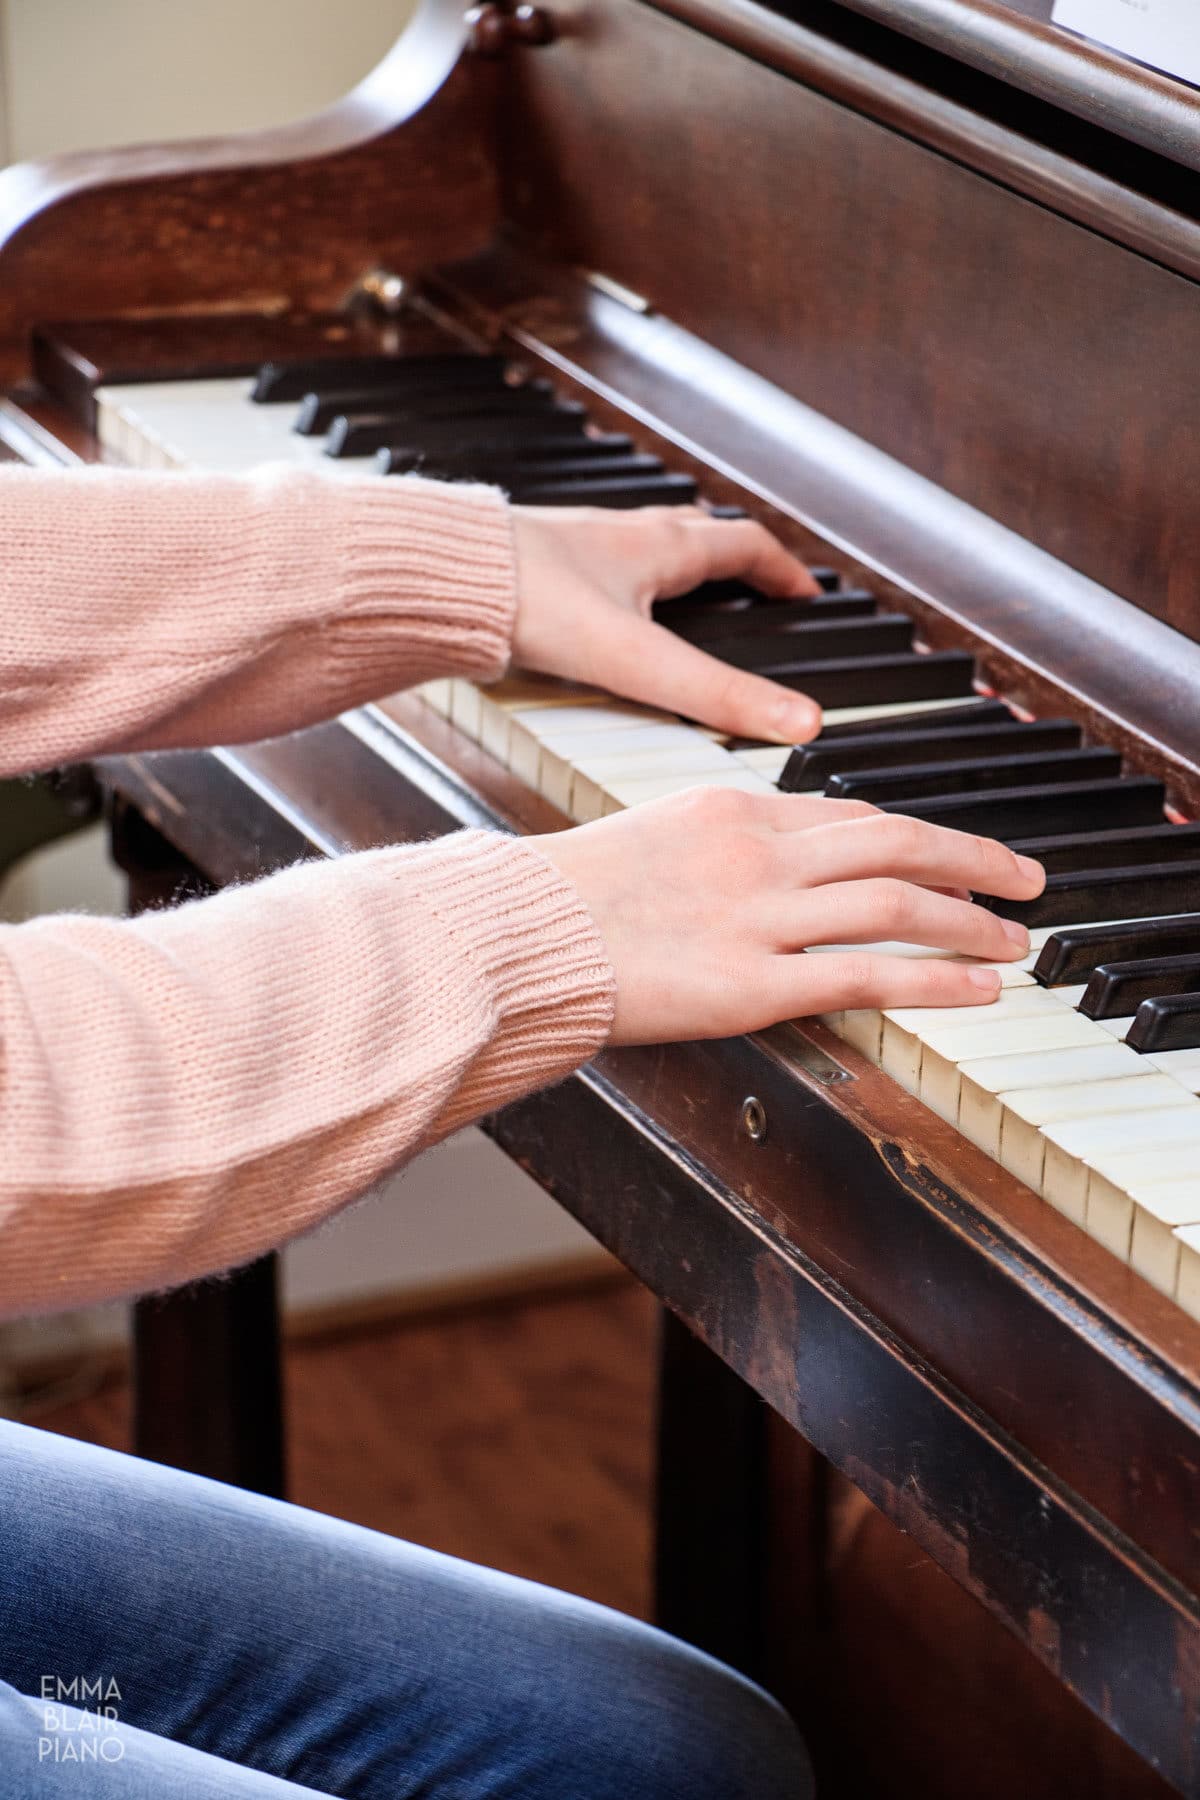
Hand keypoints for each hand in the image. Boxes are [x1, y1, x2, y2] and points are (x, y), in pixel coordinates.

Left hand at [511, 505, 823, 743]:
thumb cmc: (527, 600)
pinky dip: (615, 585)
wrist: (436, 577)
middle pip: (696, 537)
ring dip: (673, 568)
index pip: (743, 544)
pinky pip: (591, 568)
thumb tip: (796, 720)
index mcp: (657, 547)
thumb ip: (717, 695)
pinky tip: (595, 614)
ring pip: (641, 547)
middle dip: (732, 563)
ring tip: (683, 600)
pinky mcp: (534, 566)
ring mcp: (574, 547)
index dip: (782, 571)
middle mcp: (618, 536)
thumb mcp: (639, 660)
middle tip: (754, 590)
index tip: (806, 594)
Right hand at [531, 791, 1044, 1044]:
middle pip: (896, 841)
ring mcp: (759, 918)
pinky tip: (976, 987)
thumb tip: (765, 874)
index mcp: (730, 810)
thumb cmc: (561, 900)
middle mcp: (757, 853)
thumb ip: (715, 851)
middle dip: (972, 858)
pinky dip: (935, 979)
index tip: (947, 853)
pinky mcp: (753, 985)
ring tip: (1013, 940)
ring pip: (898, 902)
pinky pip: (868, 975)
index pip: (848, 813)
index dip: (914, 836)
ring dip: (969, 919)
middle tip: (1024, 878)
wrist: (513, 937)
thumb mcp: (647, 844)